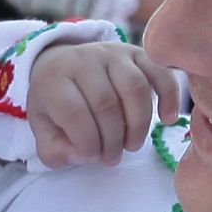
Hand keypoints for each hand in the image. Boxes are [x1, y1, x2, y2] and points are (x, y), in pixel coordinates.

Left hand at [25, 36, 170, 164]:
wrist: (63, 66)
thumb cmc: (56, 105)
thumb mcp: (42, 130)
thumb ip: (54, 151)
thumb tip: (82, 156)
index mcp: (54, 78)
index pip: (75, 113)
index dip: (88, 142)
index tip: (91, 157)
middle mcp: (83, 59)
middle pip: (106, 104)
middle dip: (113, 139)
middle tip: (112, 158)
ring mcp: (111, 52)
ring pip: (134, 88)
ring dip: (138, 125)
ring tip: (131, 146)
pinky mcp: (136, 52)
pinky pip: (159, 72)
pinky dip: (169, 96)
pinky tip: (168, 119)